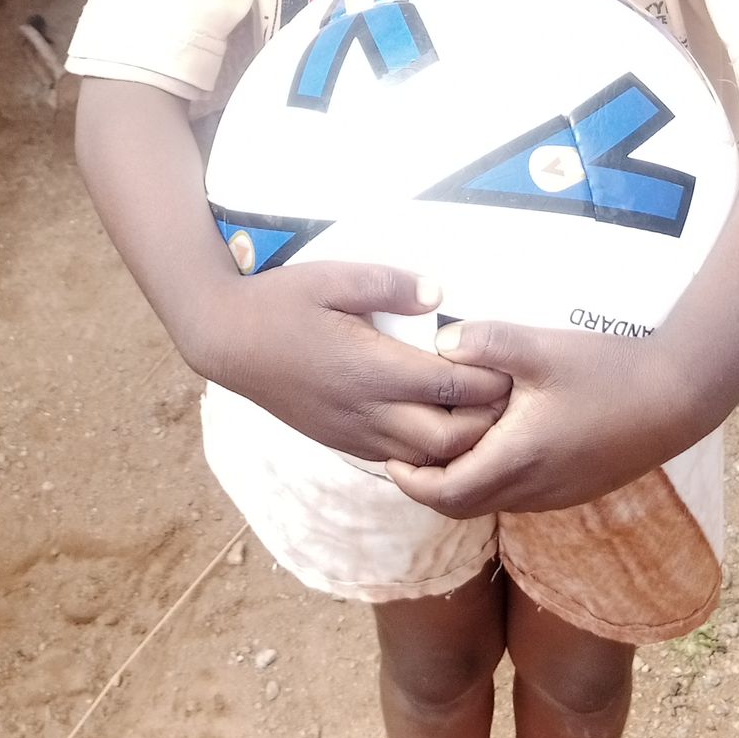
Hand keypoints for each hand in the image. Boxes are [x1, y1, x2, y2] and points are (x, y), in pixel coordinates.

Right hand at [199, 262, 511, 470]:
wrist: (228, 342)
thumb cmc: (281, 302)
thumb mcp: (333, 276)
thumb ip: (390, 284)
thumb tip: (440, 294)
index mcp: (371, 368)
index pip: (451, 386)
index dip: (490, 380)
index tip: (511, 363)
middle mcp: (366, 410)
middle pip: (448, 439)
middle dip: (486, 422)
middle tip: (506, 394)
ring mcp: (354, 433)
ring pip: (425, 460)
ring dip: (459, 443)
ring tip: (480, 413)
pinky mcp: (343, 441)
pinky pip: (398, 460)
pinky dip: (428, 452)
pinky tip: (439, 424)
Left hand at [387, 321, 704, 516]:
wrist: (678, 397)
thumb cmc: (609, 372)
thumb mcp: (542, 347)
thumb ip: (486, 342)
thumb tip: (439, 342)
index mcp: (516, 460)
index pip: (443, 493)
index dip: (409, 480)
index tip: (388, 455)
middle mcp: (533, 489)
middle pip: (461, 504)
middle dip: (429, 483)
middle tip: (407, 451)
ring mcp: (557, 494)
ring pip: (491, 500)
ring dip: (463, 479)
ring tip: (446, 439)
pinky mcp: (575, 488)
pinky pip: (519, 493)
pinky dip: (493, 475)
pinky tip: (497, 437)